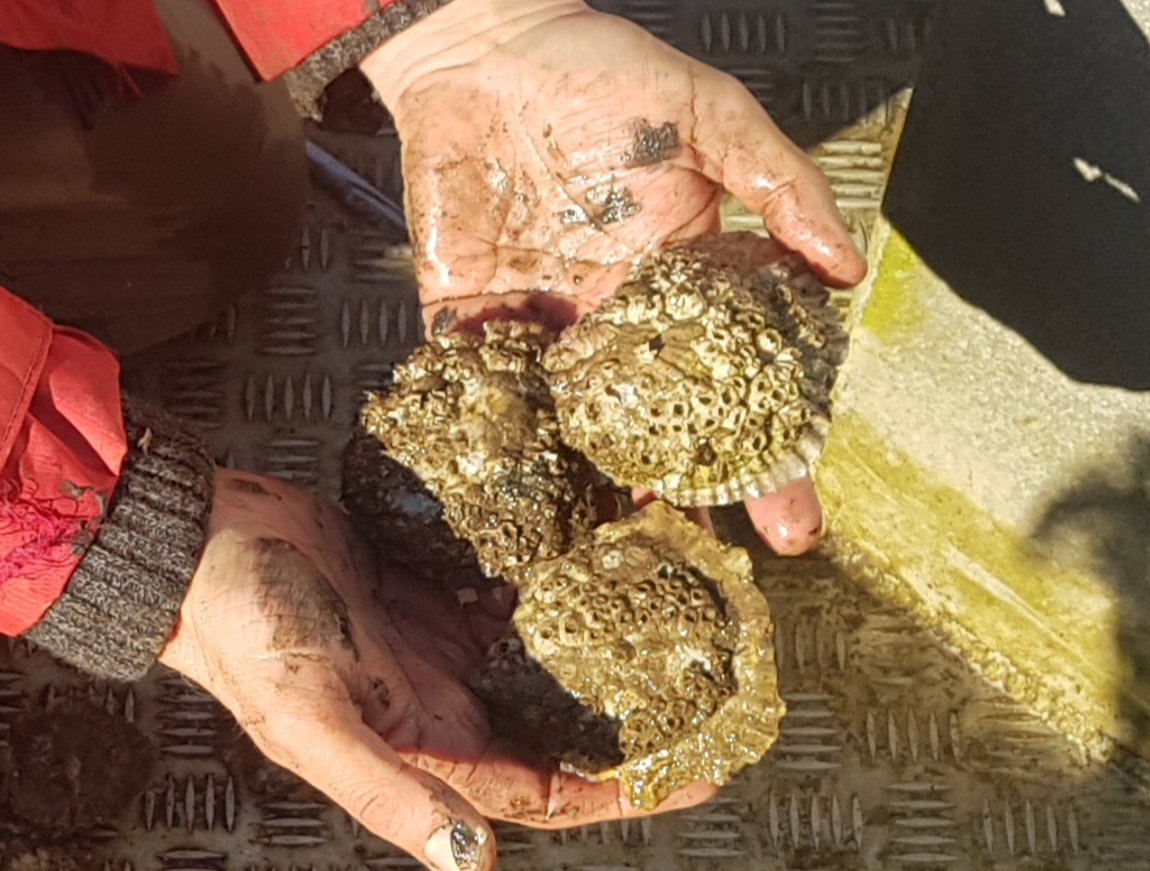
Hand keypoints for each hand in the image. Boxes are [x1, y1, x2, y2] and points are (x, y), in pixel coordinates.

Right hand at [159, 469, 714, 869]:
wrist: (207, 542)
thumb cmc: (245, 632)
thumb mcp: (312, 717)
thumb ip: (387, 790)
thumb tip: (468, 862)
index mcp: (428, 744)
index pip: (549, 790)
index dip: (624, 793)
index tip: (698, 774)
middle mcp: (447, 700)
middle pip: (561, 727)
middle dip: (634, 722)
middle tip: (710, 695)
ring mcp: (444, 643)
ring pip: (546, 658)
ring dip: (603, 648)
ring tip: (674, 620)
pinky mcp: (438, 587)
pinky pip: (514, 594)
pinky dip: (559, 586)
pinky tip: (599, 561)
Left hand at [360, 0, 862, 554]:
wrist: (490, 49)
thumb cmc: (606, 72)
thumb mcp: (712, 114)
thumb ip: (780, 184)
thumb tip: (845, 265)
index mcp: (683, 282)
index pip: (734, 381)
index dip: (765, 450)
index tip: (790, 515)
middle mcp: (617, 320)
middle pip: (658, 427)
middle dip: (687, 494)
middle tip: (708, 558)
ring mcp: (544, 327)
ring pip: (573, 430)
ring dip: (591, 493)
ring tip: (615, 558)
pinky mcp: (470, 320)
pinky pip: (480, 392)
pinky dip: (492, 445)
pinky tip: (516, 509)